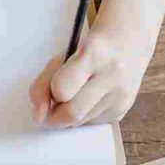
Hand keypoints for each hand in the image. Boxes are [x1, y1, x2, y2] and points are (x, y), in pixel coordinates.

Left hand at [28, 28, 146, 128]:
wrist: (126, 42)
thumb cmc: (89, 48)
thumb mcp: (63, 56)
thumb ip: (44, 83)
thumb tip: (38, 115)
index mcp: (93, 53)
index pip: (61, 89)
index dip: (51, 92)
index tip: (50, 89)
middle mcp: (112, 74)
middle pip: (72, 113)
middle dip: (55, 114)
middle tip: (53, 103)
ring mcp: (121, 94)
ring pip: (81, 122)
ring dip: (70, 114)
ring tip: (76, 92)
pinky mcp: (124, 109)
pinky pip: (92, 123)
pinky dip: (84, 115)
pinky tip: (90, 96)